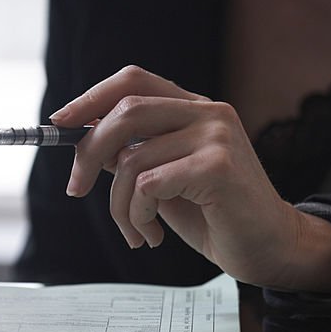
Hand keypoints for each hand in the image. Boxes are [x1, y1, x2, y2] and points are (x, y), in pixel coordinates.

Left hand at [51, 65, 330, 292]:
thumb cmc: (221, 220)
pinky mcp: (218, 166)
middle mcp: (210, 113)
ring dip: (119, 206)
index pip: (133, 81)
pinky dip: (138, 216)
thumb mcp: (168, 183)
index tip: (59, 122)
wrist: (271, 250)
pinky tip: (153, 236)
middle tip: (76, 189)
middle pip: (125, 112)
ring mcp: (217, 136)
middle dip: (88, 153)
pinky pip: (148, 185)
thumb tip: (85, 143)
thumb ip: (136, 156)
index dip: (90, 97)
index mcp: (198, 110)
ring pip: (131, 160)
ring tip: (136, 232)